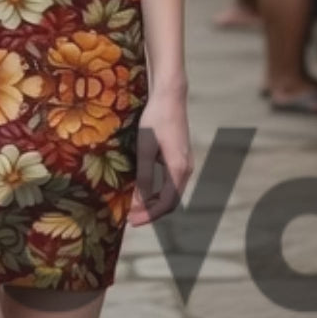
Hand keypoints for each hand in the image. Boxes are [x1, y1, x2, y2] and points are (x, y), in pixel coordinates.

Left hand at [129, 90, 192, 225]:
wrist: (170, 96)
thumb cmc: (156, 120)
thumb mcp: (146, 149)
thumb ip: (143, 176)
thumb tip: (138, 202)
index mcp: (179, 169)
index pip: (166, 203)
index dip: (149, 215)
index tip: (132, 221)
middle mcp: (186, 169)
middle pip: (171, 201)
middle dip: (151, 211)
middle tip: (131, 217)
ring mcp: (185, 162)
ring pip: (171, 191)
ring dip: (154, 201)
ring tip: (135, 206)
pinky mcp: (180, 156)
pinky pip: (170, 181)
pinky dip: (157, 190)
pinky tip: (143, 187)